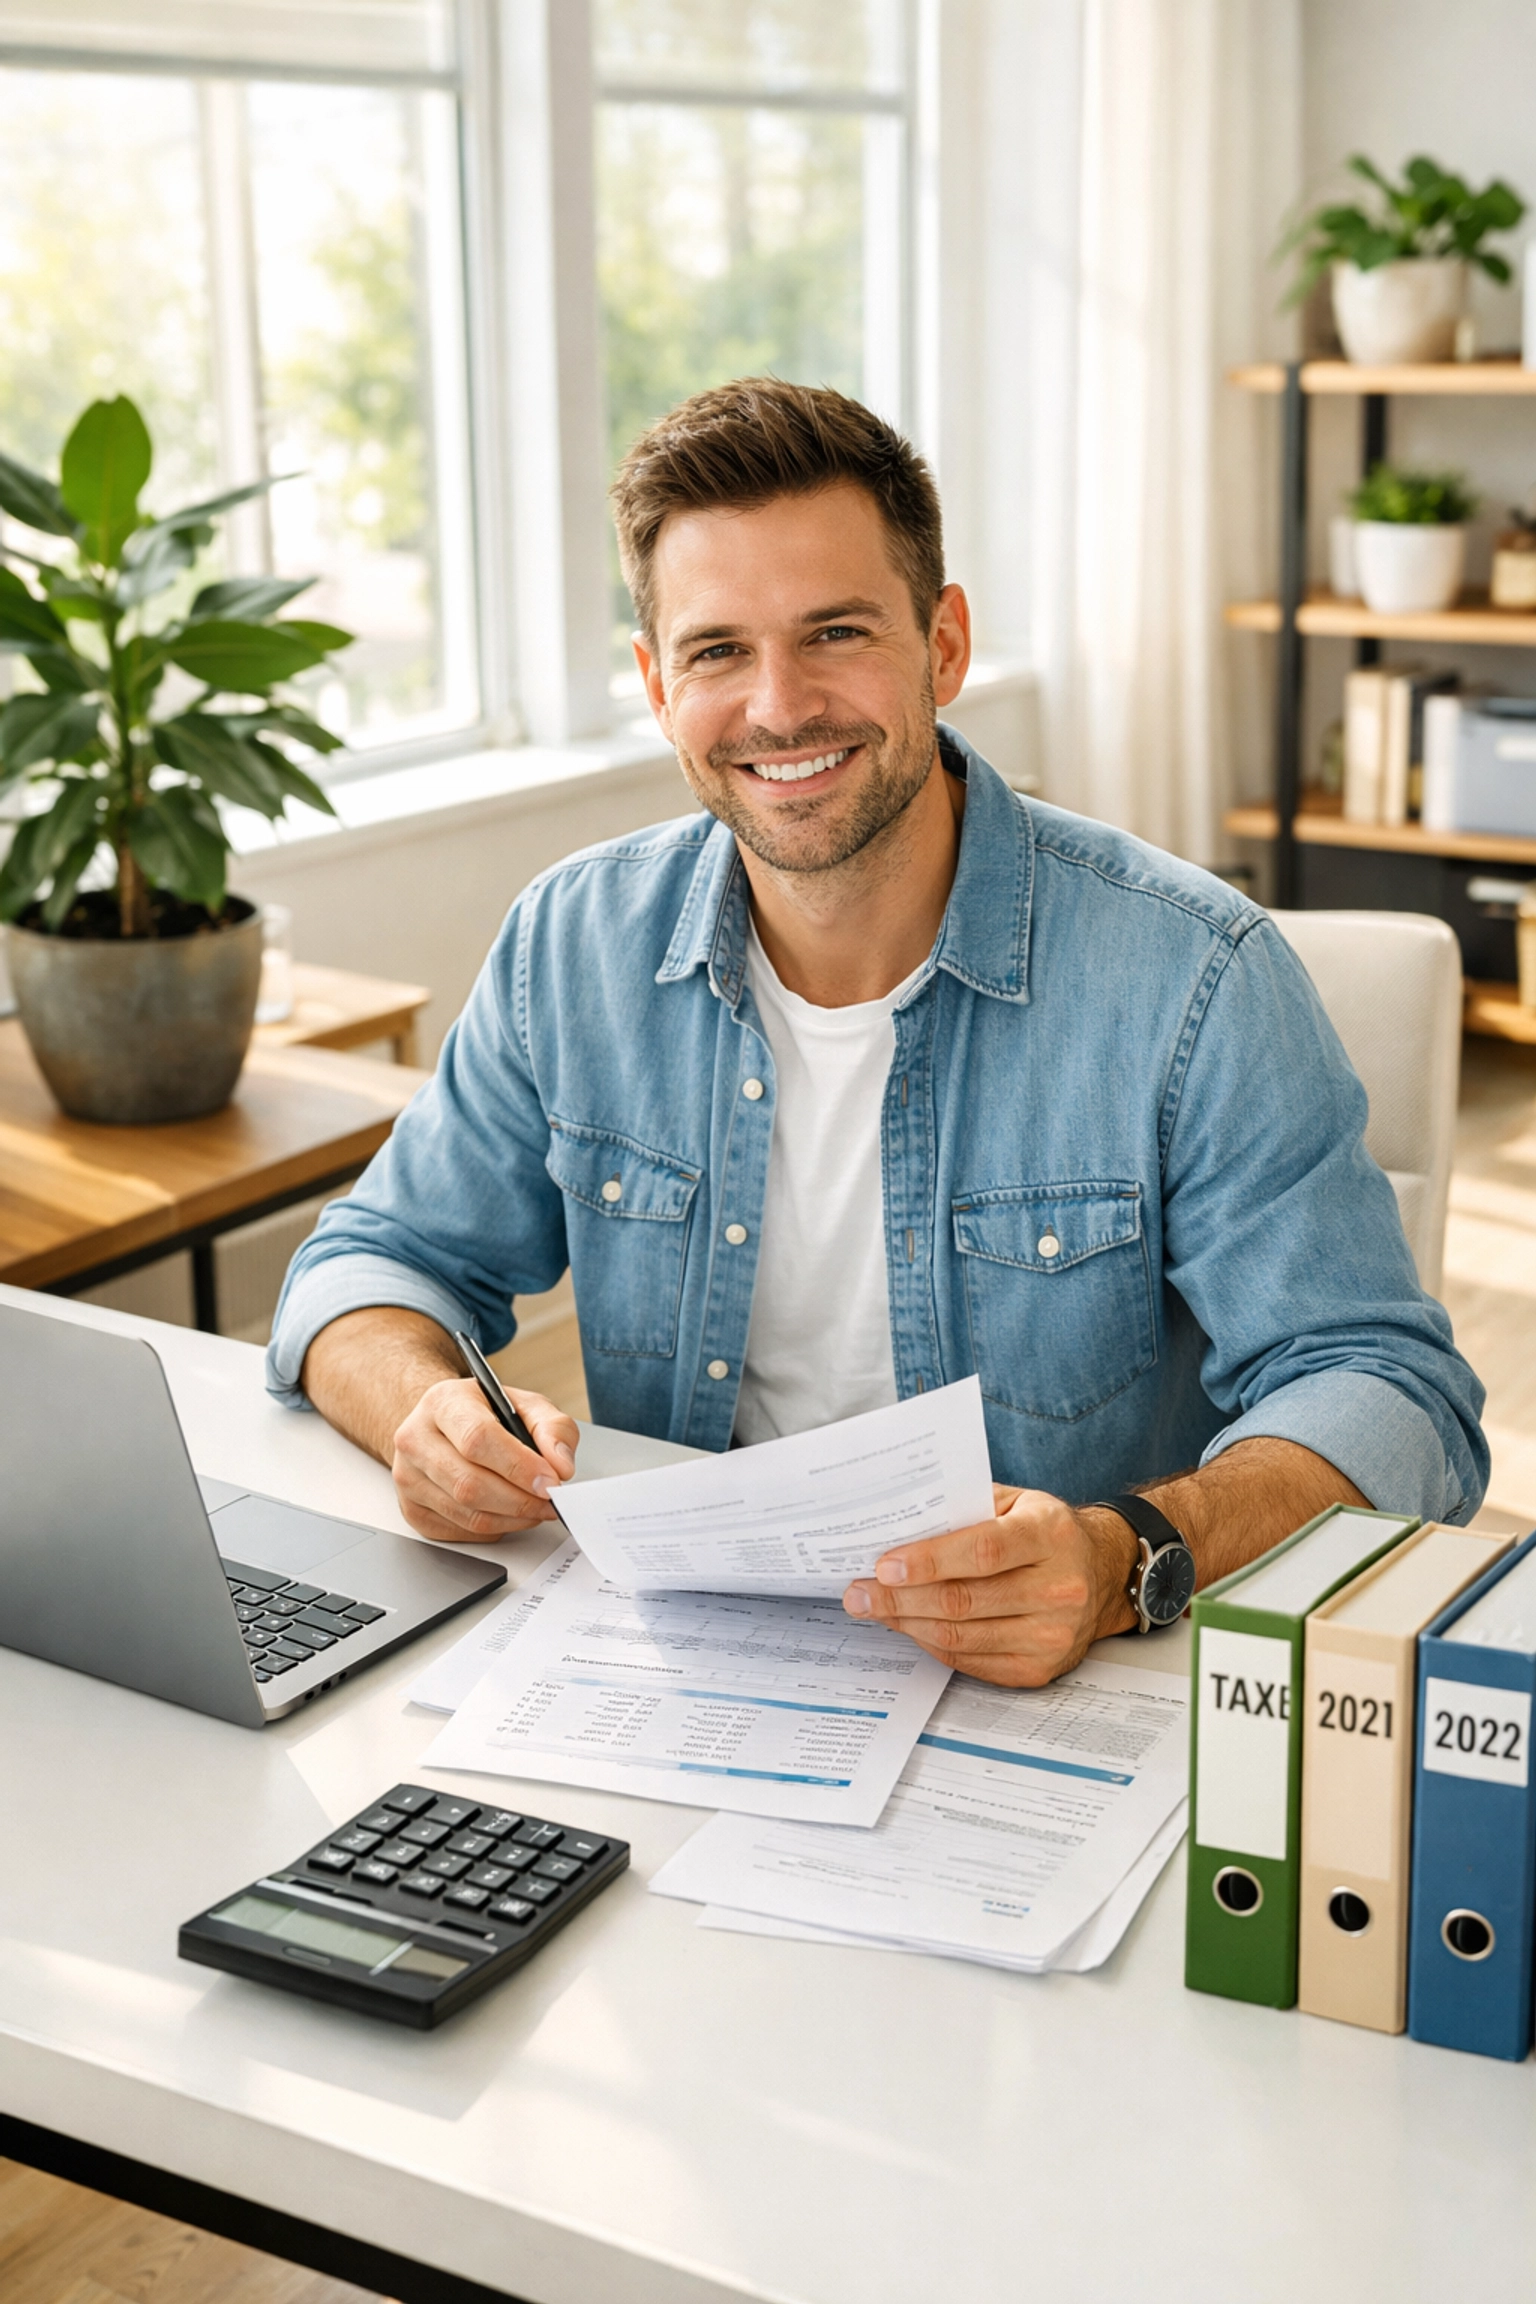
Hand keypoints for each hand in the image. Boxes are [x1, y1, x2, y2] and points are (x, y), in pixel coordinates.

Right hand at [391, 1377, 577, 1543]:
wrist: (442, 1425)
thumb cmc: (483, 1413)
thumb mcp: (523, 1405)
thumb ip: (552, 1427)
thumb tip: (560, 1465)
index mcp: (443, 1403)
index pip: (477, 1439)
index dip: (518, 1466)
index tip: (550, 1481)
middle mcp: (415, 1438)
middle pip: (469, 1484)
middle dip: (520, 1500)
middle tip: (550, 1502)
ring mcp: (408, 1477)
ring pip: (466, 1513)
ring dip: (512, 1518)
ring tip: (536, 1508)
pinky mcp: (411, 1509)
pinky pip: (460, 1532)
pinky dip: (494, 1529)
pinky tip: (508, 1513)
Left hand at [841, 1486, 1138, 1685]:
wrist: (1103, 1574)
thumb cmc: (1046, 1531)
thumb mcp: (1016, 1501)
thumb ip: (965, 1508)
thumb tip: (898, 1525)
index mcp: (1051, 1534)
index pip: (983, 1551)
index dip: (929, 1561)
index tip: (883, 1565)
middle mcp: (1059, 1588)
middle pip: (963, 1601)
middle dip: (900, 1598)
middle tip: (859, 1592)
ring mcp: (1052, 1635)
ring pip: (960, 1636)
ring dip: (906, 1624)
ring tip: (873, 1609)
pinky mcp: (1039, 1669)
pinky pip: (970, 1661)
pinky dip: (931, 1644)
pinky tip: (909, 1626)